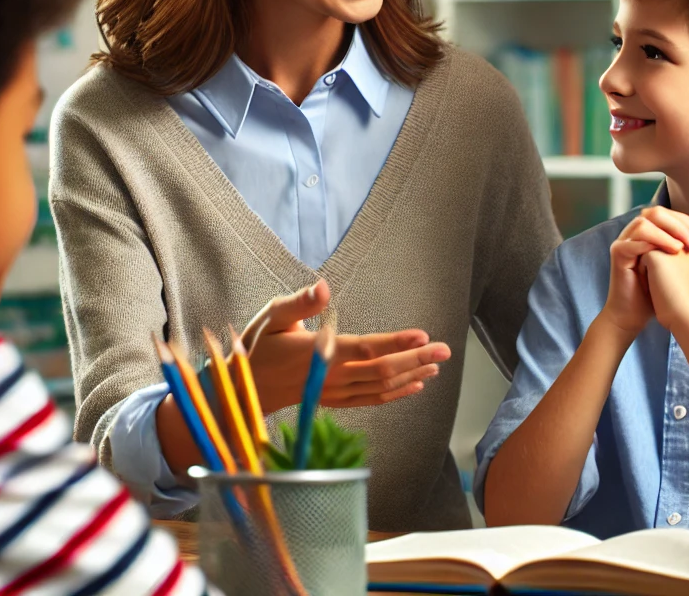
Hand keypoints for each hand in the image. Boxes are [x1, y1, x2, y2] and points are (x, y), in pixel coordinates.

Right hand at [240, 280, 451, 415]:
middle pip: (382, 371)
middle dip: (417, 360)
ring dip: (412, 376)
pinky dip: (396, 394)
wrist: (242, 391)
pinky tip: (415, 386)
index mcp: (320, 353)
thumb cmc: (260, 347)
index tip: (423, 335)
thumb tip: (322, 287)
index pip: (366, 348)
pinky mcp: (336, 401)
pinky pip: (372, 400)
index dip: (396, 343)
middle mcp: (332, 377)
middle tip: (446, 350)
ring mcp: (336, 392)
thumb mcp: (272, 316)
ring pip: (381, 388)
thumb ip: (299, 303)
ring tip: (437, 365)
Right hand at [603, 207, 688, 338]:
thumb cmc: (654, 294)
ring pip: (644, 223)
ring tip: (681, 249)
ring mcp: (623, 241)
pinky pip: (634, 241)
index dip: (688, 225)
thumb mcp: (673, 269)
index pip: (669, 216)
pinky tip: (670, 253)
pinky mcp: (617, 253)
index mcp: (648, 233)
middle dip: (679, 226)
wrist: (634, 315)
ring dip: (666, 233)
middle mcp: (633, 233)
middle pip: (656, 213)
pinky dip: (653, 243)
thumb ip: (684, 253)